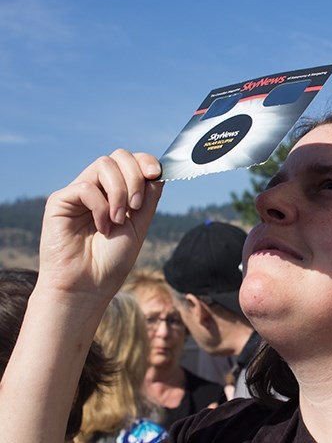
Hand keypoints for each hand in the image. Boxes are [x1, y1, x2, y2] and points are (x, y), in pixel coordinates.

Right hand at [37, 149, 162, 310]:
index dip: (145, 161)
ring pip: (103, 165)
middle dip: (135, 176)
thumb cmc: (112, 261)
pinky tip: (101, 227)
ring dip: (120, 191)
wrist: (89, 286)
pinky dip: (100, 206)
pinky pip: (86, 187)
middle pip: (118, 156)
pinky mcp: (59, 201)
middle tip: (137, 206)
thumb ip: (149, 198)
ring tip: (119, 220)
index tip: (157, 173)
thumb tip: (159, 171)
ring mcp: (78, 193)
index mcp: (117, 193)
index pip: (131, 161)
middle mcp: (97, 188)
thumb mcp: (139, 226)